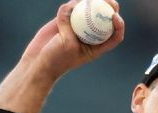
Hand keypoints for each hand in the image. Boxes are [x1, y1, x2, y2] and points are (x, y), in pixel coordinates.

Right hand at [0, 1, 123, 112]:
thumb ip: (70, 26)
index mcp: (97, 47)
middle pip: (105, 18)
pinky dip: (73, 3)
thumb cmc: (56, 59)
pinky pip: (73, 7)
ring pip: (90, 9)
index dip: (119, 25)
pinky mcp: (66, 20)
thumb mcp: (67, 45)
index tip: (115, 17)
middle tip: (108, 0)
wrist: (38, 61)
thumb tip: (71, 5)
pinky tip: (73, 2)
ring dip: (92, 1)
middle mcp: (90, 35)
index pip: (115, 35)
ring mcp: (79, 26)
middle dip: (109, 7)